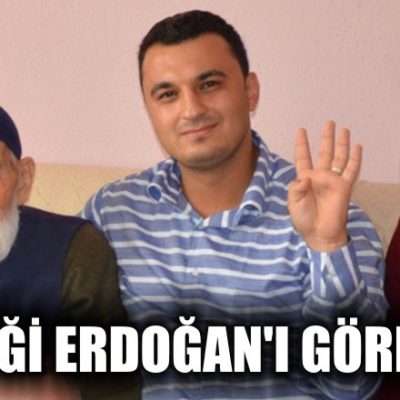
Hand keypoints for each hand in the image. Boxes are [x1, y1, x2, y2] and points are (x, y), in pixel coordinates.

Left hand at [288, 121, 361, 251]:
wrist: (319, 233)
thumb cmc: (303, 219)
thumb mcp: (293, 203)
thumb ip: (296, 189)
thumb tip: (305, 178)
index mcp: (304, 179)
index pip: (303, 157)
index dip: (302, 144)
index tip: (301, 130)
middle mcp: (319, 176)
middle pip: (323, 152)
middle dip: (326, 138)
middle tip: (329, 123)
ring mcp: (333, 181)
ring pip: (339, 158)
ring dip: (341, 144)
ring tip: (344, 130)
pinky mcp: (344, 187)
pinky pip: (351, 171)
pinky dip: (355, 159)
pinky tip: (357, 147)